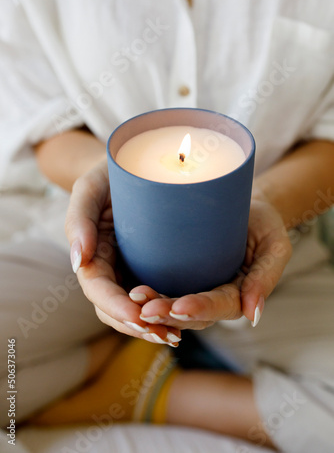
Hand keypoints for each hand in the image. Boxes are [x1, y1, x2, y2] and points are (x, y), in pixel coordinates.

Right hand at [65, 159, 180, 345]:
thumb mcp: (91, 188)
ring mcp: (132, 272)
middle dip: (137, 326)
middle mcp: (111, 269)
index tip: (138, 316)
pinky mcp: (154, 269)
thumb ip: (78, 219)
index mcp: (93, 254)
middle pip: (116, 309)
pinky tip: (185, 320)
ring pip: (137, 311)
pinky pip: (158, 298)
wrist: (135, 165)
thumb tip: (78, 261)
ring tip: (176, 335)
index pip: (98, 289)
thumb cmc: (110, 174)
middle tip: (165, 335)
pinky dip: (168, 314)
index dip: (115, 306)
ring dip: (154, 327)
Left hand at [130, 190, 291, 329]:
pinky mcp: (174, 276)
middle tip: (145, 309)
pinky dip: (144, 294)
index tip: (179, 307)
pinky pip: (158, 289)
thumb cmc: (261, 224)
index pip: (219, 307)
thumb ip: (266, 277)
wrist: (241, 204)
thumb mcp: (274, 245)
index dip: (199, 309)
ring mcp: (190, 289)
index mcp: (236, 295)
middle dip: (167, 313)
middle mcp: (210, 298)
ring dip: (150, 307)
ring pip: (169, 307)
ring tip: (133, 298)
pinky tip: (127, 290)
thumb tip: (253, 315)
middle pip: (189, 314)